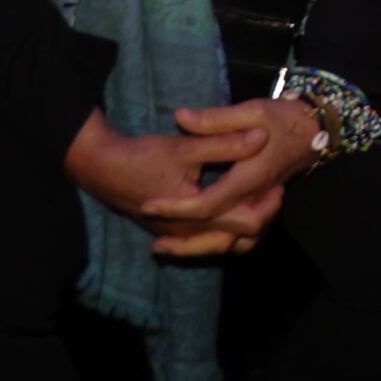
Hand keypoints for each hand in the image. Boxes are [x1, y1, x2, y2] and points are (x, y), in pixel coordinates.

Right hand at [62, 107, 284, 257]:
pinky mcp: (170, 232)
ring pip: (224, 244)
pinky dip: (225, 229)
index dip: (269, 205)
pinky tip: (232, 207)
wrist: (100, 168)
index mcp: (199, 214)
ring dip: (244, 227)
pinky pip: (207, 240)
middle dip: (261, 219)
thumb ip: (225, 143)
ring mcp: (178, 236)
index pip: (249, 223)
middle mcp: (190, 233)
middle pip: (241, 240)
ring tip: (257, 200)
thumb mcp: (186, 146)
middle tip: (274, 192)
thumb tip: (261, 136)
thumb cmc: (142, 157)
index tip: (279, 183)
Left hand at [137, 99, 327, 257]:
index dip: (177, 207)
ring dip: (201, 249)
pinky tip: (197, 238)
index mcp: (250, 177)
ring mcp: (261, 206)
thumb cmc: (285, 117)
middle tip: (154, 243)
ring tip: (168, 247)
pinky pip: (244, 237)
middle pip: (221, 235)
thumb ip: (216, 119)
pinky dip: (221, 243)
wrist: (316, 129)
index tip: (148, 205)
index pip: (209, 202)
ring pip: (234, 243)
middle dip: (186, 243)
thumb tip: (181, 117)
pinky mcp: (262, 207)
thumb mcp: (252, 110)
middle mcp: (256, 198)